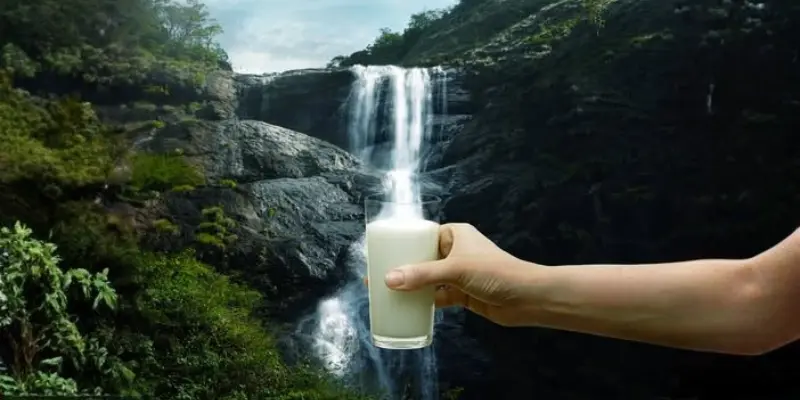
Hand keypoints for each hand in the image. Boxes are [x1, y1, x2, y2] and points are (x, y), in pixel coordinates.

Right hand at [381, 223, 541, 326]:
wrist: (527, 298)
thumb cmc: (494, 272)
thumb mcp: (454, 270)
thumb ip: (421, 276)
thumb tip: (387, 280)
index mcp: (455, 234)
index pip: (422, 235)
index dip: (402, 243)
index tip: (381, 252)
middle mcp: (456, 251)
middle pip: (422, 258)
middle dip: (402, 268)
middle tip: (377, 275)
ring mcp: (459, 274)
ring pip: (429, 279)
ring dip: (412, 286)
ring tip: (386, 292)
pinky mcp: (463, 294)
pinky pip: (438, 296)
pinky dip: (424, 302)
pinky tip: (407, 308)